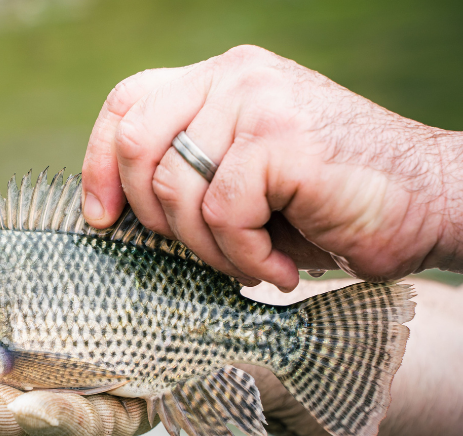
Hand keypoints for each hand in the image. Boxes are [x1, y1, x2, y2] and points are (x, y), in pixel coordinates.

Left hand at [81, 45, 462, 290]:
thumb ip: (190, 168)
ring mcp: (258, 101)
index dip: (98, 163)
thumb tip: (112, 208)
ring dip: (209, 248)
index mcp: (221, 80)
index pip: (127, 102)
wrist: (431, 201)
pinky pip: (222, 213)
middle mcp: (235, 77)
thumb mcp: (246, 174)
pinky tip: (280, 264)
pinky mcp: (281, 138)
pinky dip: (244, 255)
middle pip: (136, 144)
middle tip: (206, 249)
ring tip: (253, 261)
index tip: (101, 218)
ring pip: (177, 188)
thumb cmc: (330, 201)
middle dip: (156, 218)